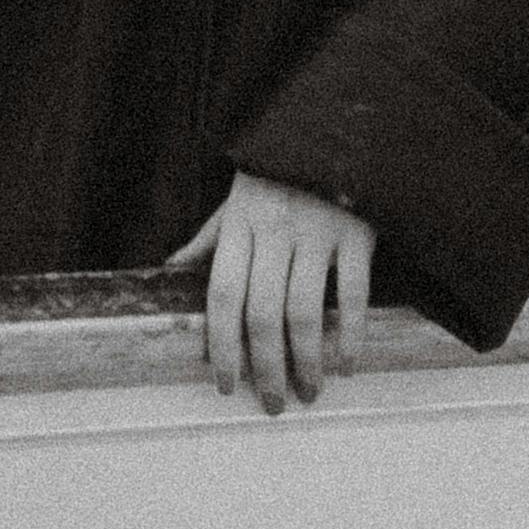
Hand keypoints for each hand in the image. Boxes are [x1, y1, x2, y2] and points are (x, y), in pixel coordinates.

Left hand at [168, 172, 376, 412]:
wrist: (338, 126)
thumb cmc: (282, 170)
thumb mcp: (238, 198)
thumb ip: (210, 238)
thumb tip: (172, 269)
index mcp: (240, 224)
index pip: (222, 296)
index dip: (222, 346)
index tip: (226, 383)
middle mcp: (274, 230)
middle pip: (261, 314)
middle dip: (265, 368)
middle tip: (272, 403)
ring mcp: (316, 231)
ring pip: (304, 312)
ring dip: (307, 362)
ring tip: (309, 392)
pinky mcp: (356, 233)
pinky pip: (353, 294)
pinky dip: (351, 335)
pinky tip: (348, 363)